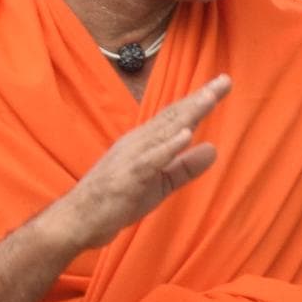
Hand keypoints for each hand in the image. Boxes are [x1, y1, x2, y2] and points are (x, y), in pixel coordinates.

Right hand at [51, 76, 231, 250]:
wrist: (76, 221)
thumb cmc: (115, 201)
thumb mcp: (159, 184)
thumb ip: (185, 167)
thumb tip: (213, 149)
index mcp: (145, 142)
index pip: (176, 117)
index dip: (200, 101)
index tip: (222, 84)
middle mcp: (138, 142)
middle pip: (173, 116)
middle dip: (200, 98)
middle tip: (225, 80)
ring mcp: (131, 157)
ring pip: (164, 131)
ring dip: (187, 114)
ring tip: (210, 98)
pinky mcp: (127, 177)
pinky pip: (150, 160)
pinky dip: (168, 147)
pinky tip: (185, 135)